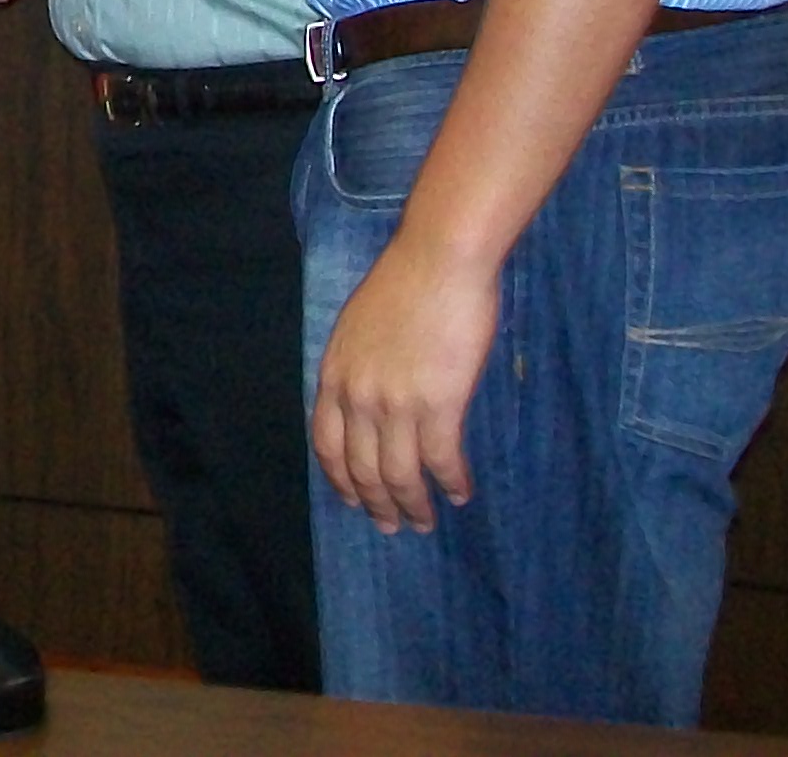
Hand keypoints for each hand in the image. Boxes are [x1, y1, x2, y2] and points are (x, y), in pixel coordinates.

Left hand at [312, 234, 498, 533]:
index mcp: (334, 375)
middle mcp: (357, 396)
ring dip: (414, 505)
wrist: (438, 261)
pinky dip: (451, 483)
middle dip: (377, 504)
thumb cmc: (404, 286)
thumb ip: (358, 369)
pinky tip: (461, 493)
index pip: (326, 444)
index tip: (353, 500)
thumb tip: (368, 407)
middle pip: (361, 469)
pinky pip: (441, 461)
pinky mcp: (438, 405)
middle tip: (393, 527)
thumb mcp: (358, 329)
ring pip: (399, 475)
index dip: (340, 479)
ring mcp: (396, 403)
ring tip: (426, 522)